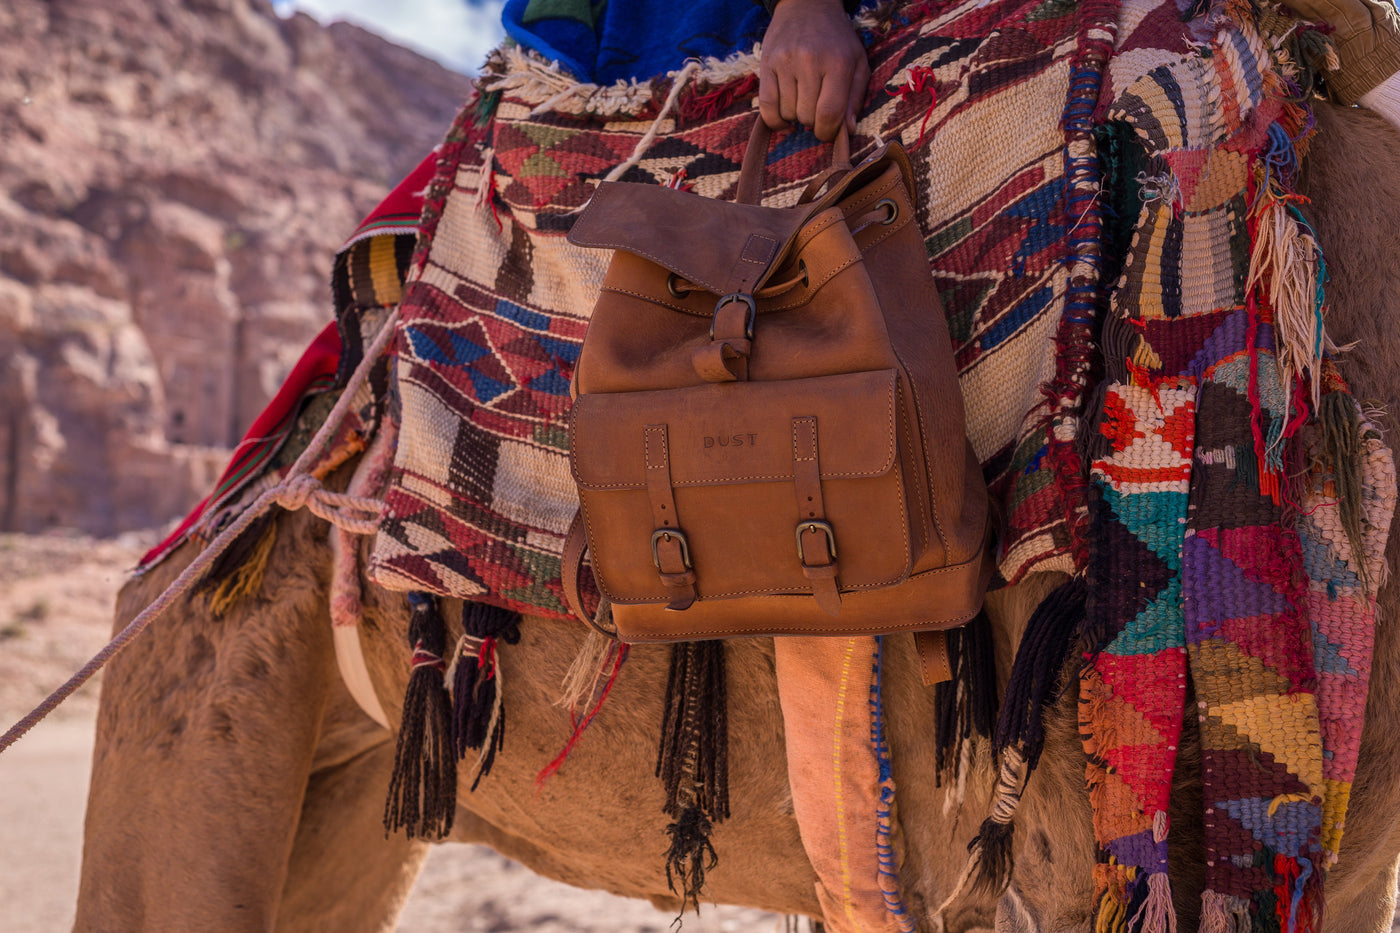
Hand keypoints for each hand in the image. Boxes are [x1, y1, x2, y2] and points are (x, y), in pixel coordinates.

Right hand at [759, 0, 869, 140]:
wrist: (807, 5)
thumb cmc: (836, 39)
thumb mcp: (857, 63)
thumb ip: (855, 97)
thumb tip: (847, 131)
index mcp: (838, 63)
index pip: (829, 113)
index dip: (828, 132)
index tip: (827, 132)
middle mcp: (810, 61)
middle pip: (807, 116)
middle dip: (813, 121)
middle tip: (815, 109)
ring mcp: (785, 62)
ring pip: (787, 113)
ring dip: (795, 117)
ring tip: (802, 102)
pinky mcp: (766, 64)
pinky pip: (766, 107)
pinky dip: (775, 121)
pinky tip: (784, 120)